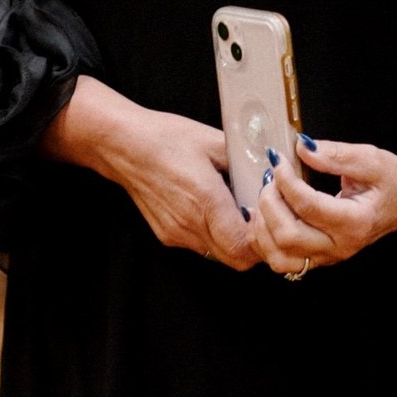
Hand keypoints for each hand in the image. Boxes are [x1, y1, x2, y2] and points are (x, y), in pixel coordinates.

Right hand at [42, 79, 258, 269]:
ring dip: (235, 242)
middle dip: (256, 246)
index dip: (265, 241)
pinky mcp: (167, 235)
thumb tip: (273, 171)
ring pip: (219, 255)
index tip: (272, 220)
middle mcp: (190, 224)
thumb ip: (246, 161)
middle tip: (264, 220)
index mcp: (205, 200)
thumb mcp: (214, 141)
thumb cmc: (166, 137)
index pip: (244, 247)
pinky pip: (201, 246)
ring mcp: (177, 233)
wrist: (123, 145)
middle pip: (236, 259)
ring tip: (241, 213)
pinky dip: (216, 236)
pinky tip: (217, 211)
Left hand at [251, 134, 396, 276]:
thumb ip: (336, 154)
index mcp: (355, 222)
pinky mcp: (318, 258)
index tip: (277, 158)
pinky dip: (264, 241)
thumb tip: (301, 147)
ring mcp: (328, 256)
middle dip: (269, 203)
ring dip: (263, 227)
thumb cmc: (390, 179)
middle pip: (288, 236)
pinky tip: (264, 215)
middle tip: (270, 176)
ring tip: (267, 196)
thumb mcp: (371, 159)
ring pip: (279, 256)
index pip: (308, 206)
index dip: (286, 181)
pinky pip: (281, 260)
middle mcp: (340, 246)